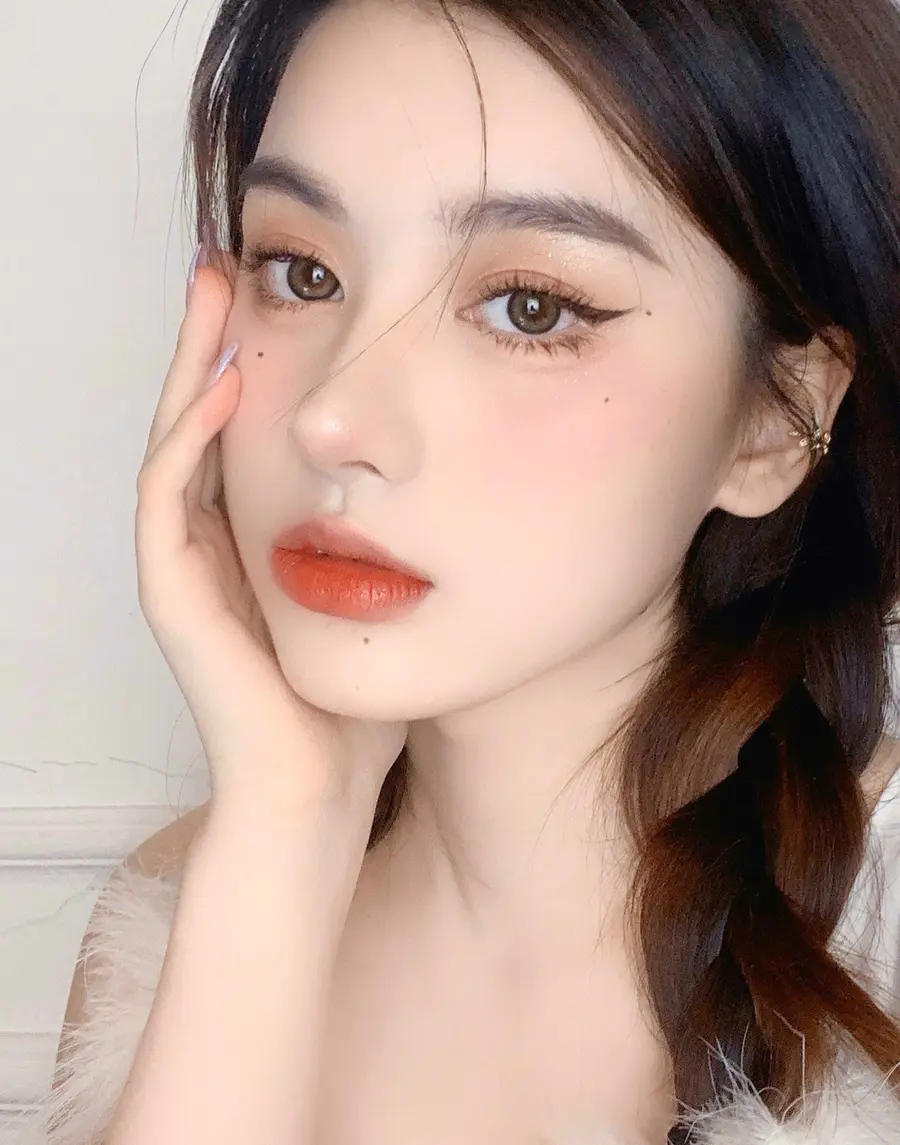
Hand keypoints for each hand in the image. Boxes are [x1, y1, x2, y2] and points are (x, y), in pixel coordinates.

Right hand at [134, 258, 407, 820]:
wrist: (318, 794)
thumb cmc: (358, 706)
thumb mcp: (389, 600)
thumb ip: (404, 544)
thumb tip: (464, 484)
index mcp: (255, 538)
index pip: (245, 428)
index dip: (256, 358)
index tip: (290, 292)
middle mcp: (212, 541)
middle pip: (203, 417)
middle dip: (213, 339)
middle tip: (232, 260)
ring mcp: (185, 566)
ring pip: (176, 440)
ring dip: (192, 365)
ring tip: (216, 289)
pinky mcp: (172, 595)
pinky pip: (167, 501)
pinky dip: (190, 441)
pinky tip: (228, 388)